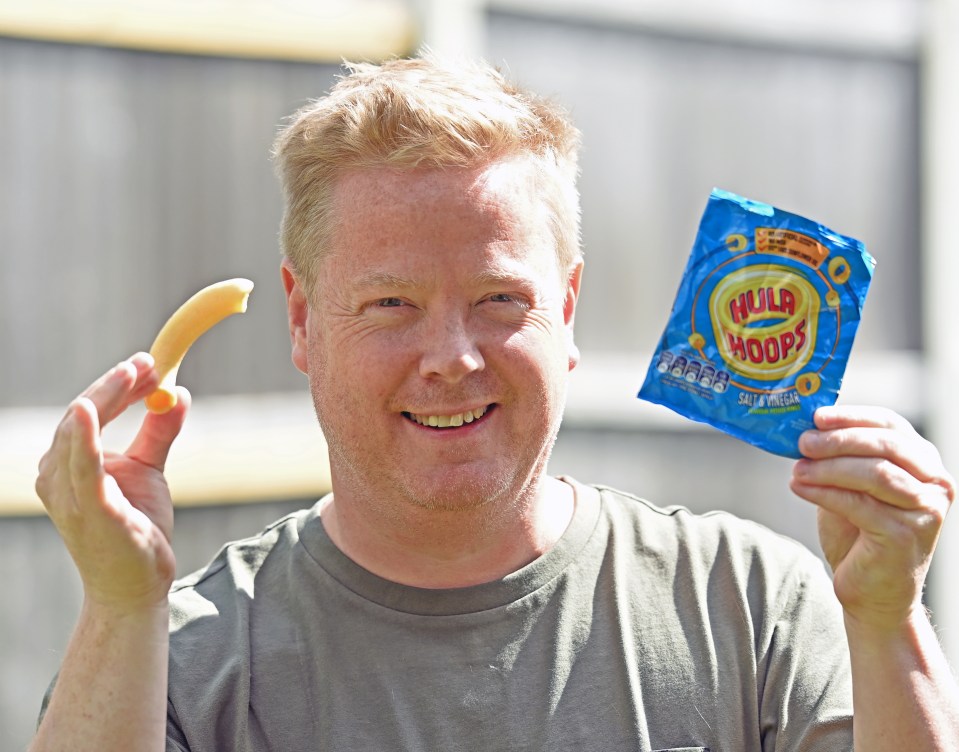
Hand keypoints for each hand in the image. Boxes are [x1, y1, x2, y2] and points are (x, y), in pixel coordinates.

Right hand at [35, 353, 190, 612]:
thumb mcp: (149, 470)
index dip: (116, 384)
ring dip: (106, 397)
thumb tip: (180, 393)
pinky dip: (83, 437)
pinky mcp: (89, 511)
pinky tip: (89, 409)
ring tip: (134, 372)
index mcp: (68, 462)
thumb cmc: (136, 527)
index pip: (87, 411)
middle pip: (79, 414)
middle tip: (149, 363)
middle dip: (115, 385)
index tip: (150, 363)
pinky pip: (81, 469)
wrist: (135, 584)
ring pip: (76, 432)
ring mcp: (68, 494)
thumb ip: (159, 432)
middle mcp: (57, 475)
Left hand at [790, 405, 954, 630]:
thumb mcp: (850, 486)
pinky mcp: (906, 535)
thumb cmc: (859, 534)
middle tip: (803, 442)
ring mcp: (926, 510)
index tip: (817, 417)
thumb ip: (840, 458)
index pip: (890, 425)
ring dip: (829, 468)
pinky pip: (859, 505)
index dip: (853, 417)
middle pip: (885, 446)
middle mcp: (934, 483)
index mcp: (923, 462)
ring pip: (874, 474)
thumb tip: (805, 430)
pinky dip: (825, 493)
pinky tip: (799, 488)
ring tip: (797, 469)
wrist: (873, 591)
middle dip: (839, 440)